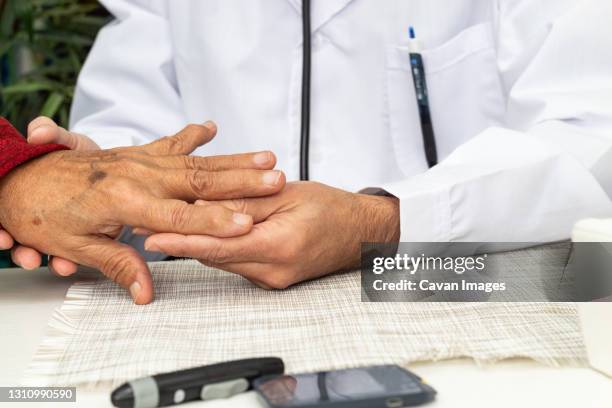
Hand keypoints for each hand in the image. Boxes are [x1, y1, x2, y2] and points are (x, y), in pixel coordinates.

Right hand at [0, 117, 98, 272]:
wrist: (116, 171)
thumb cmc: (83, 156)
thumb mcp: (67, 141)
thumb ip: (51, 133)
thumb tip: (36, 132)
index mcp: (20, 189)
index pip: (2, 210)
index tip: (4, 236)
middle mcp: (29, 212)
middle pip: (9, 233)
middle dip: (15, 248)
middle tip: (24, 254)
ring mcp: (49, 227)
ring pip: (31, 248)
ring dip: (34, 258)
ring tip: (45, 262)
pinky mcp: (73, 238)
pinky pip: (61, 254)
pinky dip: (61, 262)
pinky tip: (67, 264)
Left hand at [0, 122, 284, 302]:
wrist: (19, 178)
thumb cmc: (44, 213)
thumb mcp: (79, 248)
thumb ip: (120, 266)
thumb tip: (146, 292)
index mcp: (125, 200)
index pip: (182, 215)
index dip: (216, 221)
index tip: (247, 223)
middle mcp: (139, 174)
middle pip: (201, 180)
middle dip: (243, 182)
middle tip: (275, 180)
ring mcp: (139, 160)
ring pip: (196, 160)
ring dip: (233, 159)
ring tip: (266, 157)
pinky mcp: (136, 153)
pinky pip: (171, 142)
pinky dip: (193, 135)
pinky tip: (212, 126)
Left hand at [144, 182, 398, 288]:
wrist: (361, 233)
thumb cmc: (333, 209)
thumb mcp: (288, 195)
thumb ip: (244, 201)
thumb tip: (205, 203)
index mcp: (279, 247)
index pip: (219, 246)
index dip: (181, 242)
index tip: (151, 237)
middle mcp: (272, 271)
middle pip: (214, 256)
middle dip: (180, 240)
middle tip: (146, 222)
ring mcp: (272, 280)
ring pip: (222, 259)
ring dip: (198, 242)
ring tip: (167, 223)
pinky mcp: (271, 279)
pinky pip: (235, 262)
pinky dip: (218, 246)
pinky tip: (205, 229)